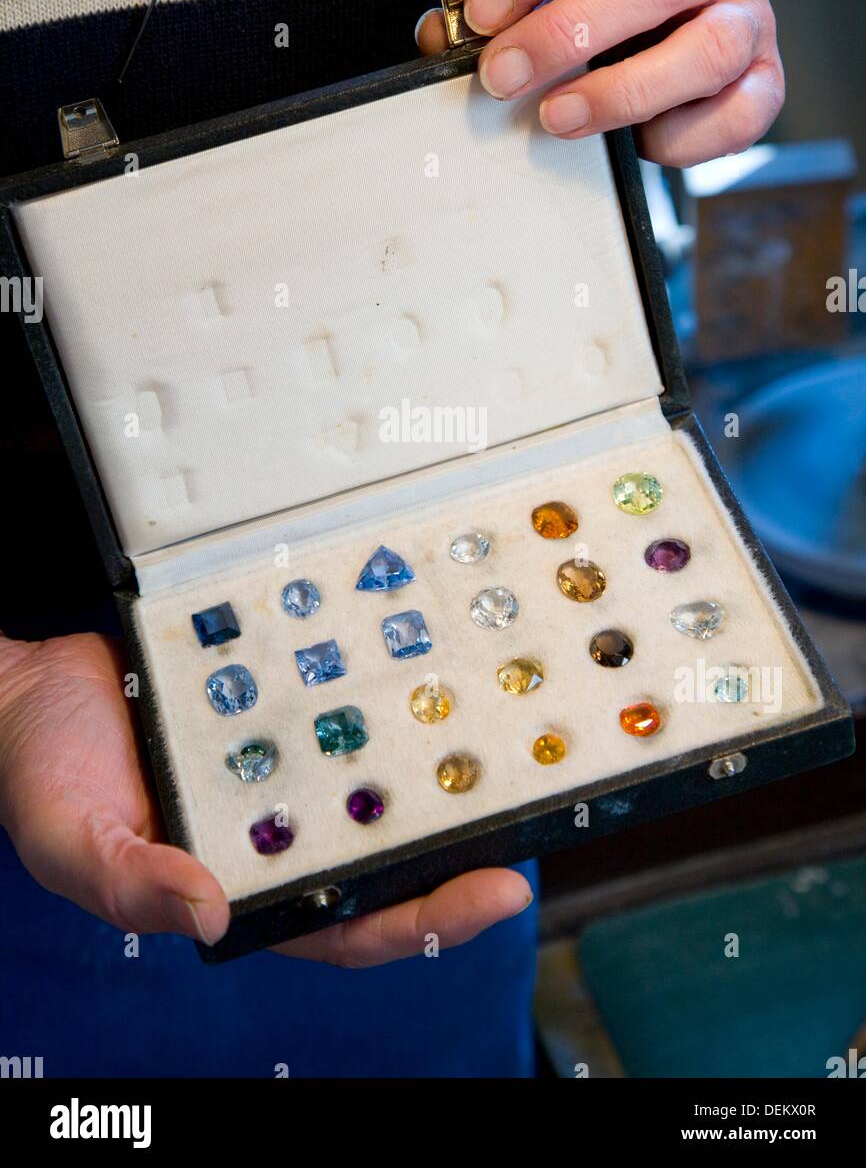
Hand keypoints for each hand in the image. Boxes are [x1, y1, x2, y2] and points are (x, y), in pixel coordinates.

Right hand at [0, 630, 530, 964]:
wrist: (29, 686)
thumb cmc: (41, 771)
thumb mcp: (73, 840)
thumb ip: (134, 884)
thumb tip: (213, 914)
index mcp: (240, 884)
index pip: (351, 923)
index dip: (426, 919)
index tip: (497, 891)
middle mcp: (274, 830)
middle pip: (386, 856)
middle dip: (462, 848)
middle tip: (536, 819)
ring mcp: (282, 765)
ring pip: (376, 781)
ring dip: (437, 773)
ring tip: (505, 751)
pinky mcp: (279, 705)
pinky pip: (343, 710)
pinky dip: (383, 705)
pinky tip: (424, 681)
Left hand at [418, 0, 783, 167]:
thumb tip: (441, 43)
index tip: (482, 15)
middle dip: (568, 32)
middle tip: (503, 76)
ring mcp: (753, 12)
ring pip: (709, 49)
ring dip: (623, 90)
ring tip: (558, 117)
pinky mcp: (766, 77)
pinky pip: (739, 116)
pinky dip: (684, 139)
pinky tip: (635, 143)